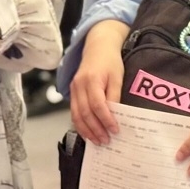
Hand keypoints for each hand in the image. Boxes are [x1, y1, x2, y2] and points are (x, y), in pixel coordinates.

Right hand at [70, 20, 128, 144]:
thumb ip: (114, 95)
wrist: (98, 47)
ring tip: (97, 141)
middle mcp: (79, 85)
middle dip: (95, 129)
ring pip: (76, 115)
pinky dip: (80, 124)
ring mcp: (73, 89)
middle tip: (106, 141)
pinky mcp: (72, 92)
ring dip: (86, 130)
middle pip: (85, 113)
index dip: (106, 120)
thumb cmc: (110, 61)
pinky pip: (73, 112)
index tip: (115, 130)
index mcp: (92, 80)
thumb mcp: (117, 76)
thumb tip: (115, 115)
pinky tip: (87, 133)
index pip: (98, 105)